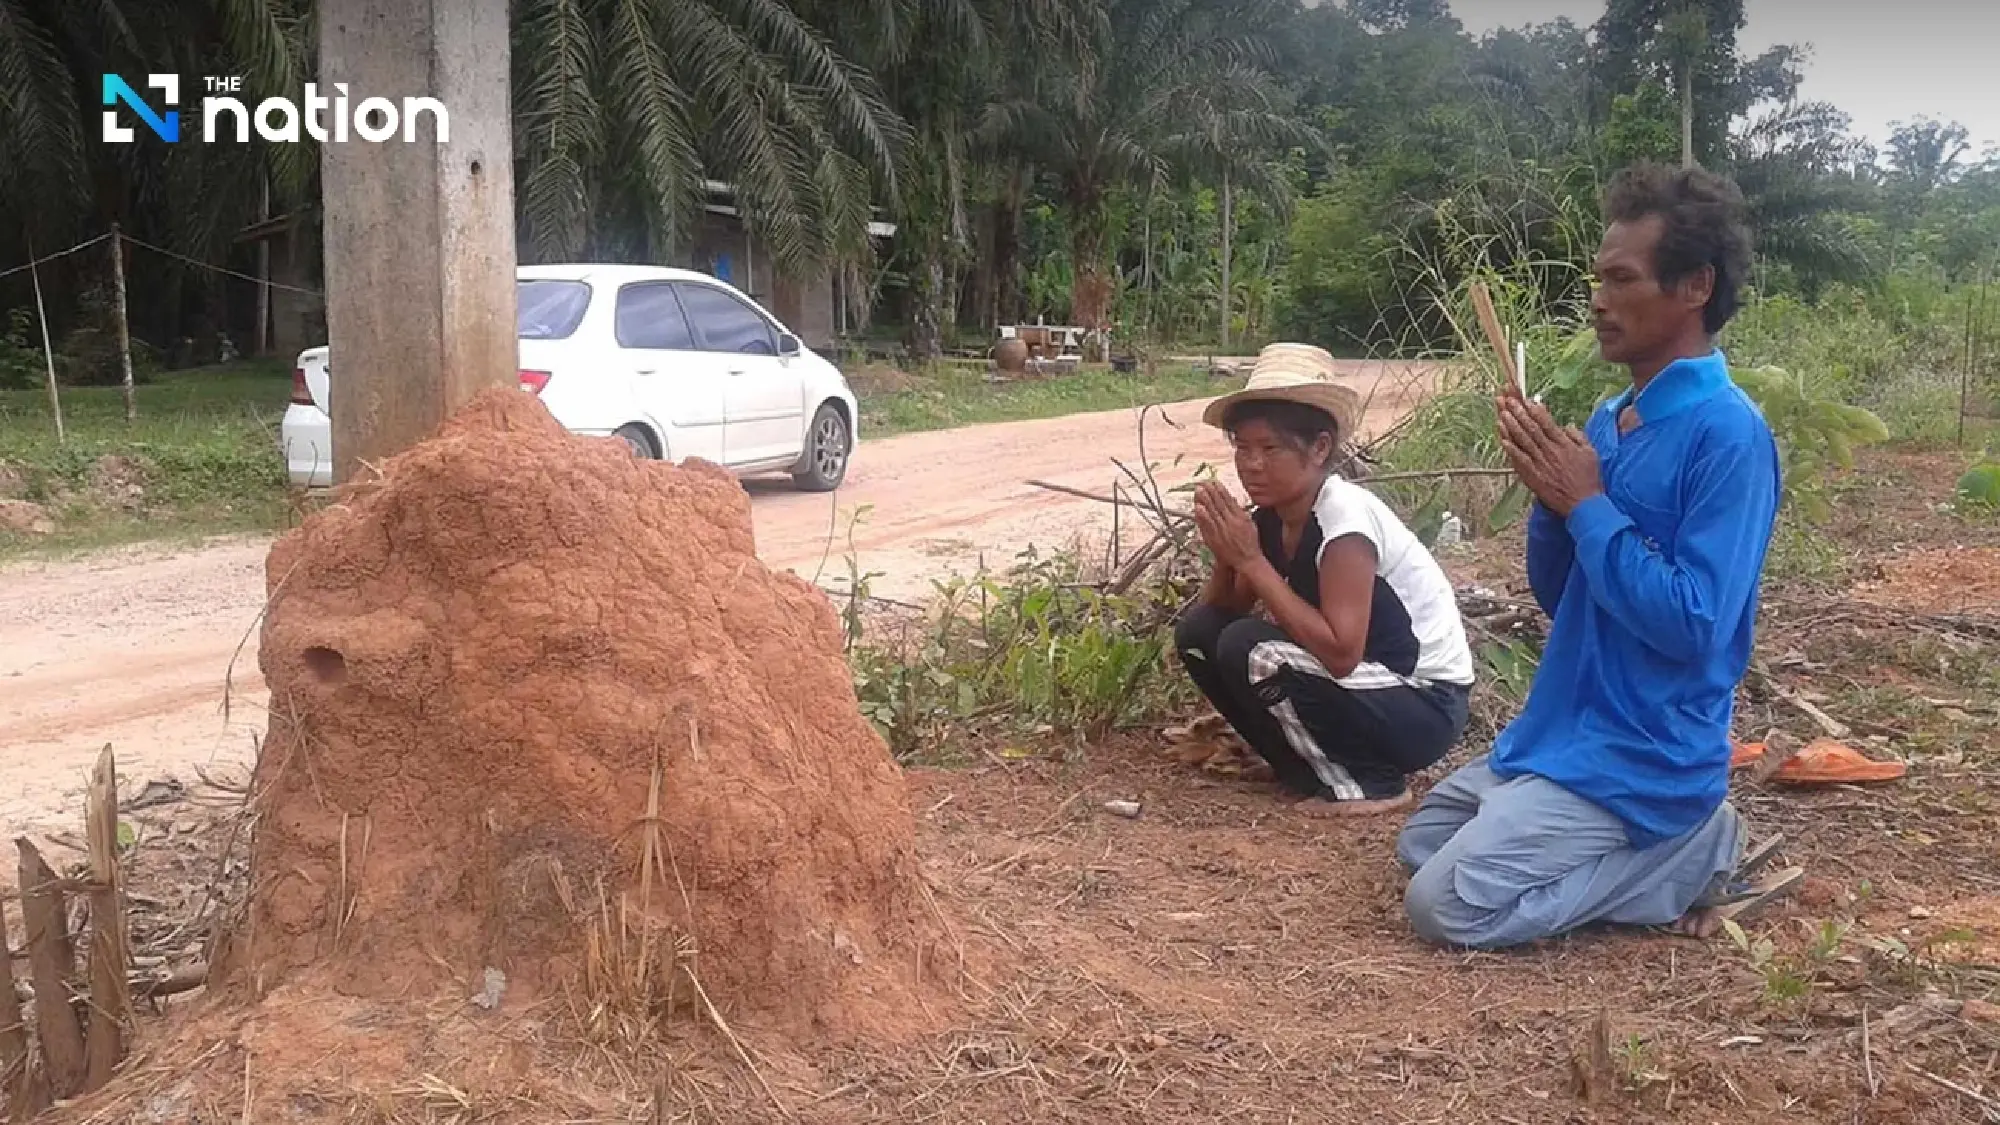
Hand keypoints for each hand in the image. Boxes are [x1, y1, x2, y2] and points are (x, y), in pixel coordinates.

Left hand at [1192, 482, 1260, 569]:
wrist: (1248, 560)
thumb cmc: (1250, 543)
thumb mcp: (1250, 524)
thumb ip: (1240, 512)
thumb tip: (1233, 500)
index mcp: (1241, 517)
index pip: (1229, 500)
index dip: (1220, 490)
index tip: (1214, 482)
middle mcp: (1231, 522)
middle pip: (1219, 504)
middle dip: (1211, 492)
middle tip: (1203, 482)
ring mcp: (1223, 531)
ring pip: (1212, 512)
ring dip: (1205, 500)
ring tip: (1199, 490)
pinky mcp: (1216, 539)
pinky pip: (1207, 525)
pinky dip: (1202, 516)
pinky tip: (1198, 508)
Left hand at [1496, 394, 1602, 516]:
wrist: (1584, 504)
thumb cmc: (1588, 479)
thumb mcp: (1590, 453)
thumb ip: (1578, 437)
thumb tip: (1566, 425)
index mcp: (1564, 444)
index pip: (1547, 423)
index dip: (1535, 411)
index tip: (1526, 400)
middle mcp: (1551, 452)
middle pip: (1532, 429)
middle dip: (1519, 413)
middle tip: (1508, 401)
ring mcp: (1540, 464)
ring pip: (1524, 442)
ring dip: (1512, 427)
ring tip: (1502, 413)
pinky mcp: (1533, 477)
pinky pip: (1520, 461)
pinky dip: (1511, 449)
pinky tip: (1503, 439)